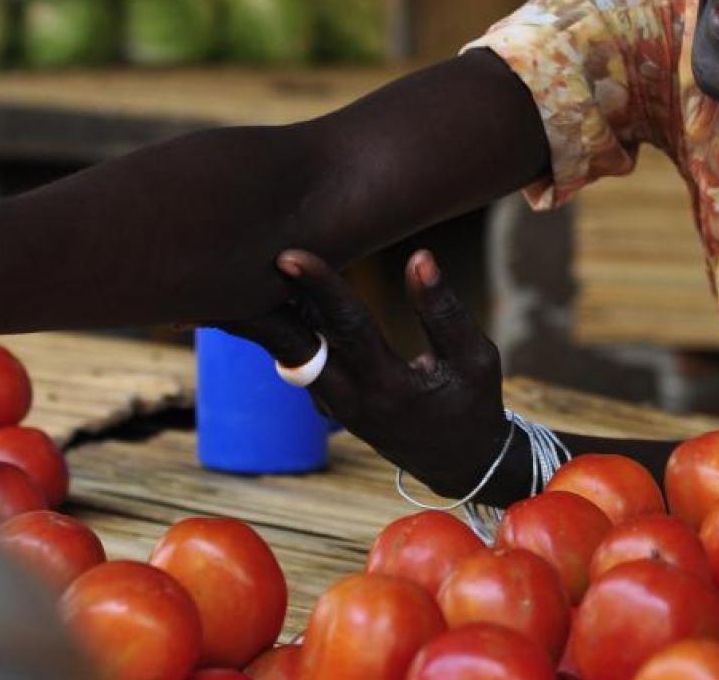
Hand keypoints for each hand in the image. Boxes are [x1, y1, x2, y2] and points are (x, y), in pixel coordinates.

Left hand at [219, 249, 511, 498]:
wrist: (459, 463)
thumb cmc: (474, 403)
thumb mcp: (475, 358)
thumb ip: (444, 310)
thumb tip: (420, 256)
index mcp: (390, 388)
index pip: (348, 327)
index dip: (320, 287)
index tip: (290, 255)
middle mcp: (352, 402)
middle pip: (299, 345)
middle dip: (270, 304)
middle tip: (244, 260)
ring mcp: (335, 406)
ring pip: (293, 354)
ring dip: (275, 316)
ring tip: (251, 270)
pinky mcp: (330, 404)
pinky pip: (302, 361)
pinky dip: (290, 329)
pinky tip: (280, 294)